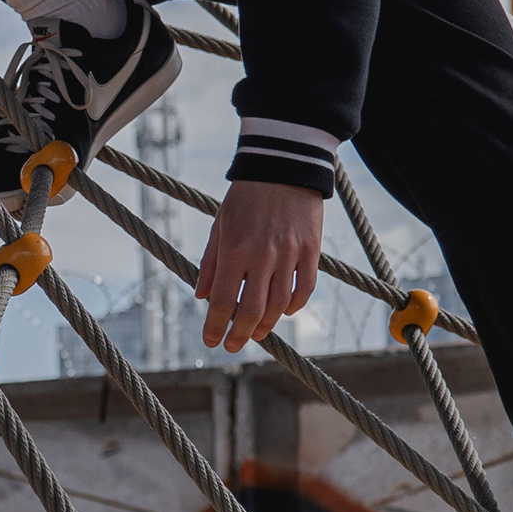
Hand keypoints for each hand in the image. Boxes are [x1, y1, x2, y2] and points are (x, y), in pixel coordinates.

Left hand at [197, 181, 324, 349]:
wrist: (283, 165)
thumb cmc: (245, 196)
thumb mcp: (219, 225)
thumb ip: (210, 263)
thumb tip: (201, 297)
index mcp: (235, 249)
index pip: (223, 301)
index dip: (215, 326)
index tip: (211, 341)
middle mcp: (263, 256)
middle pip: (252, 311)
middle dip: (239, 335)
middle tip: (232, 345)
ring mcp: (290, 254)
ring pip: (280, 306)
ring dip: (265, 325)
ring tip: (255, 333)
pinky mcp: (311, 250)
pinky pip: (304, 289)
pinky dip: (294, 307)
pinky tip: (284, 313)